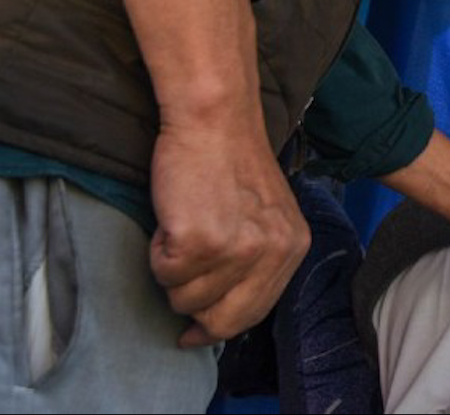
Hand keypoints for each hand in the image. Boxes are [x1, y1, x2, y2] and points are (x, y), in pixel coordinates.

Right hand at [101, 0, 309, 348]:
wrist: (215, 118)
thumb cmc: (231, 161)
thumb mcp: (266, 216)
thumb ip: (257, 261)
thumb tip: (219, 315)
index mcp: (293, 248)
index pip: (254, 313)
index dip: (220, 326)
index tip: (196, 331)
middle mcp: (271, 253)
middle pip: (222, 319)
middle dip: (192, 307)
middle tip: (180, 274)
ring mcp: (236, 250)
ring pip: (185, 299)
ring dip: (173, 272)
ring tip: (183, 227)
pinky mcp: (198, 242)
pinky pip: (162, 274)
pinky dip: (156, 252)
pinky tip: (172, 219)